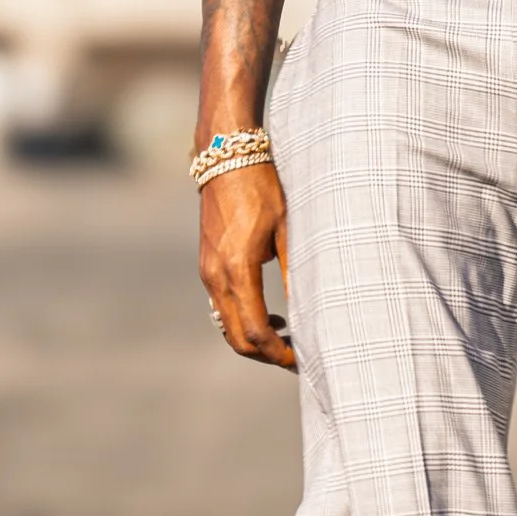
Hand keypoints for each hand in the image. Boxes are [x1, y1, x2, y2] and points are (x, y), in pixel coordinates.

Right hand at [198, 159, 297, 369]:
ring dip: (253, 339)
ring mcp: (207, 272)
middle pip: (237, 338)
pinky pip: (222, 308)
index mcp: (238, 270)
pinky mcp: (206, 265)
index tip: (300, 358)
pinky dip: (242, 321)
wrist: (225, 157)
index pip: (255, 331)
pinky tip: (269, 315)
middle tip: (296, 355)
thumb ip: (294, 271)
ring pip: (227, 326)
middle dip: (266, 354)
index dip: (278, 352)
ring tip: (286, 337)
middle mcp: (216, 277)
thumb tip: (310, 310)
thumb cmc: (262, 188)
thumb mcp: (286, 228)